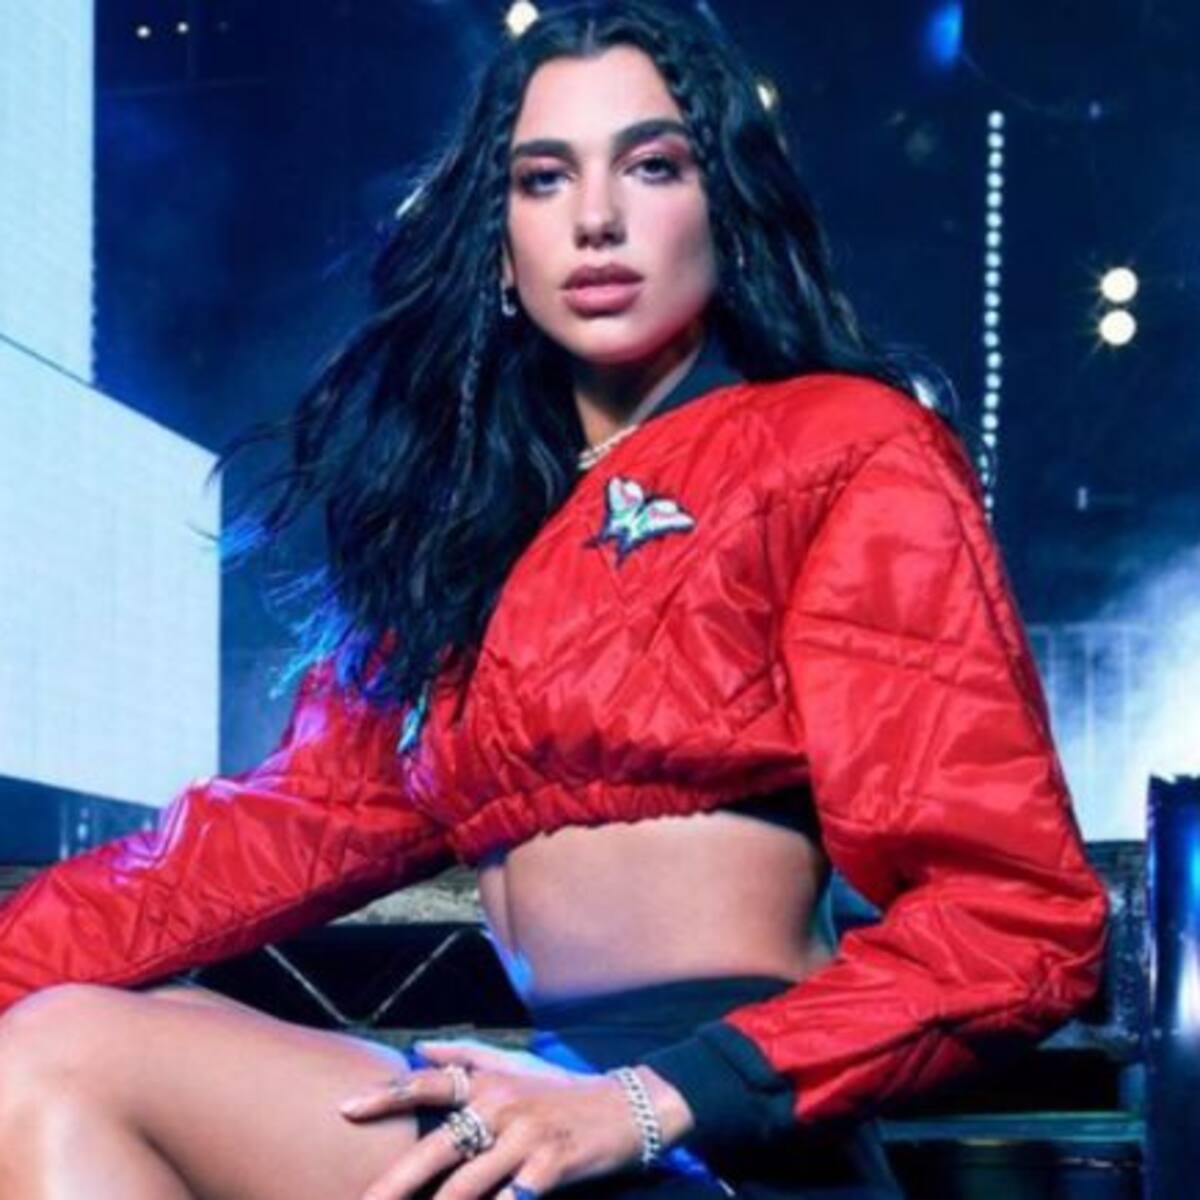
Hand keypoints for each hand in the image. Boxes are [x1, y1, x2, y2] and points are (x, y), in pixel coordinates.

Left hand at [338, 1037, 651, 1199]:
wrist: (626, 1107)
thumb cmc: (561, 1091)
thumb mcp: (516, 1065)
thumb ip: (466, 1058)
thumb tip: (419, 1048)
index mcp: (489, 1081)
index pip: (428, 1084)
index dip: (386, 1095)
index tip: (344, 1110)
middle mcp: (502, 1104)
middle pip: (437, 1148)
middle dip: (393, 1184)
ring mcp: (525, 1138)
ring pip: (466, 1186)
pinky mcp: (549, 1169)